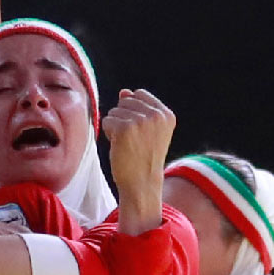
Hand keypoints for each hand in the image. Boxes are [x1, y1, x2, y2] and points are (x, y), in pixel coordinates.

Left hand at [104, 88, 174, 233]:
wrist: (141, 182)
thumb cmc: (143, 157)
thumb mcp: (148, 131)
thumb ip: (138, 108)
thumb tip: (124, 92)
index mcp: (166, 115)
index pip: (139, 94)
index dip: (132, 112)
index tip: (139, 132)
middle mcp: (156, 115)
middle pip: (125, 101)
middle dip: (123, 119)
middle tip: (132, 140)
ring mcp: (141, 120)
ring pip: (114, 111)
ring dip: (115, 127)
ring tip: (127, 144)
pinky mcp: (125, 128)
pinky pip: (107, 121)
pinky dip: (109, 133)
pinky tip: (119, 146)